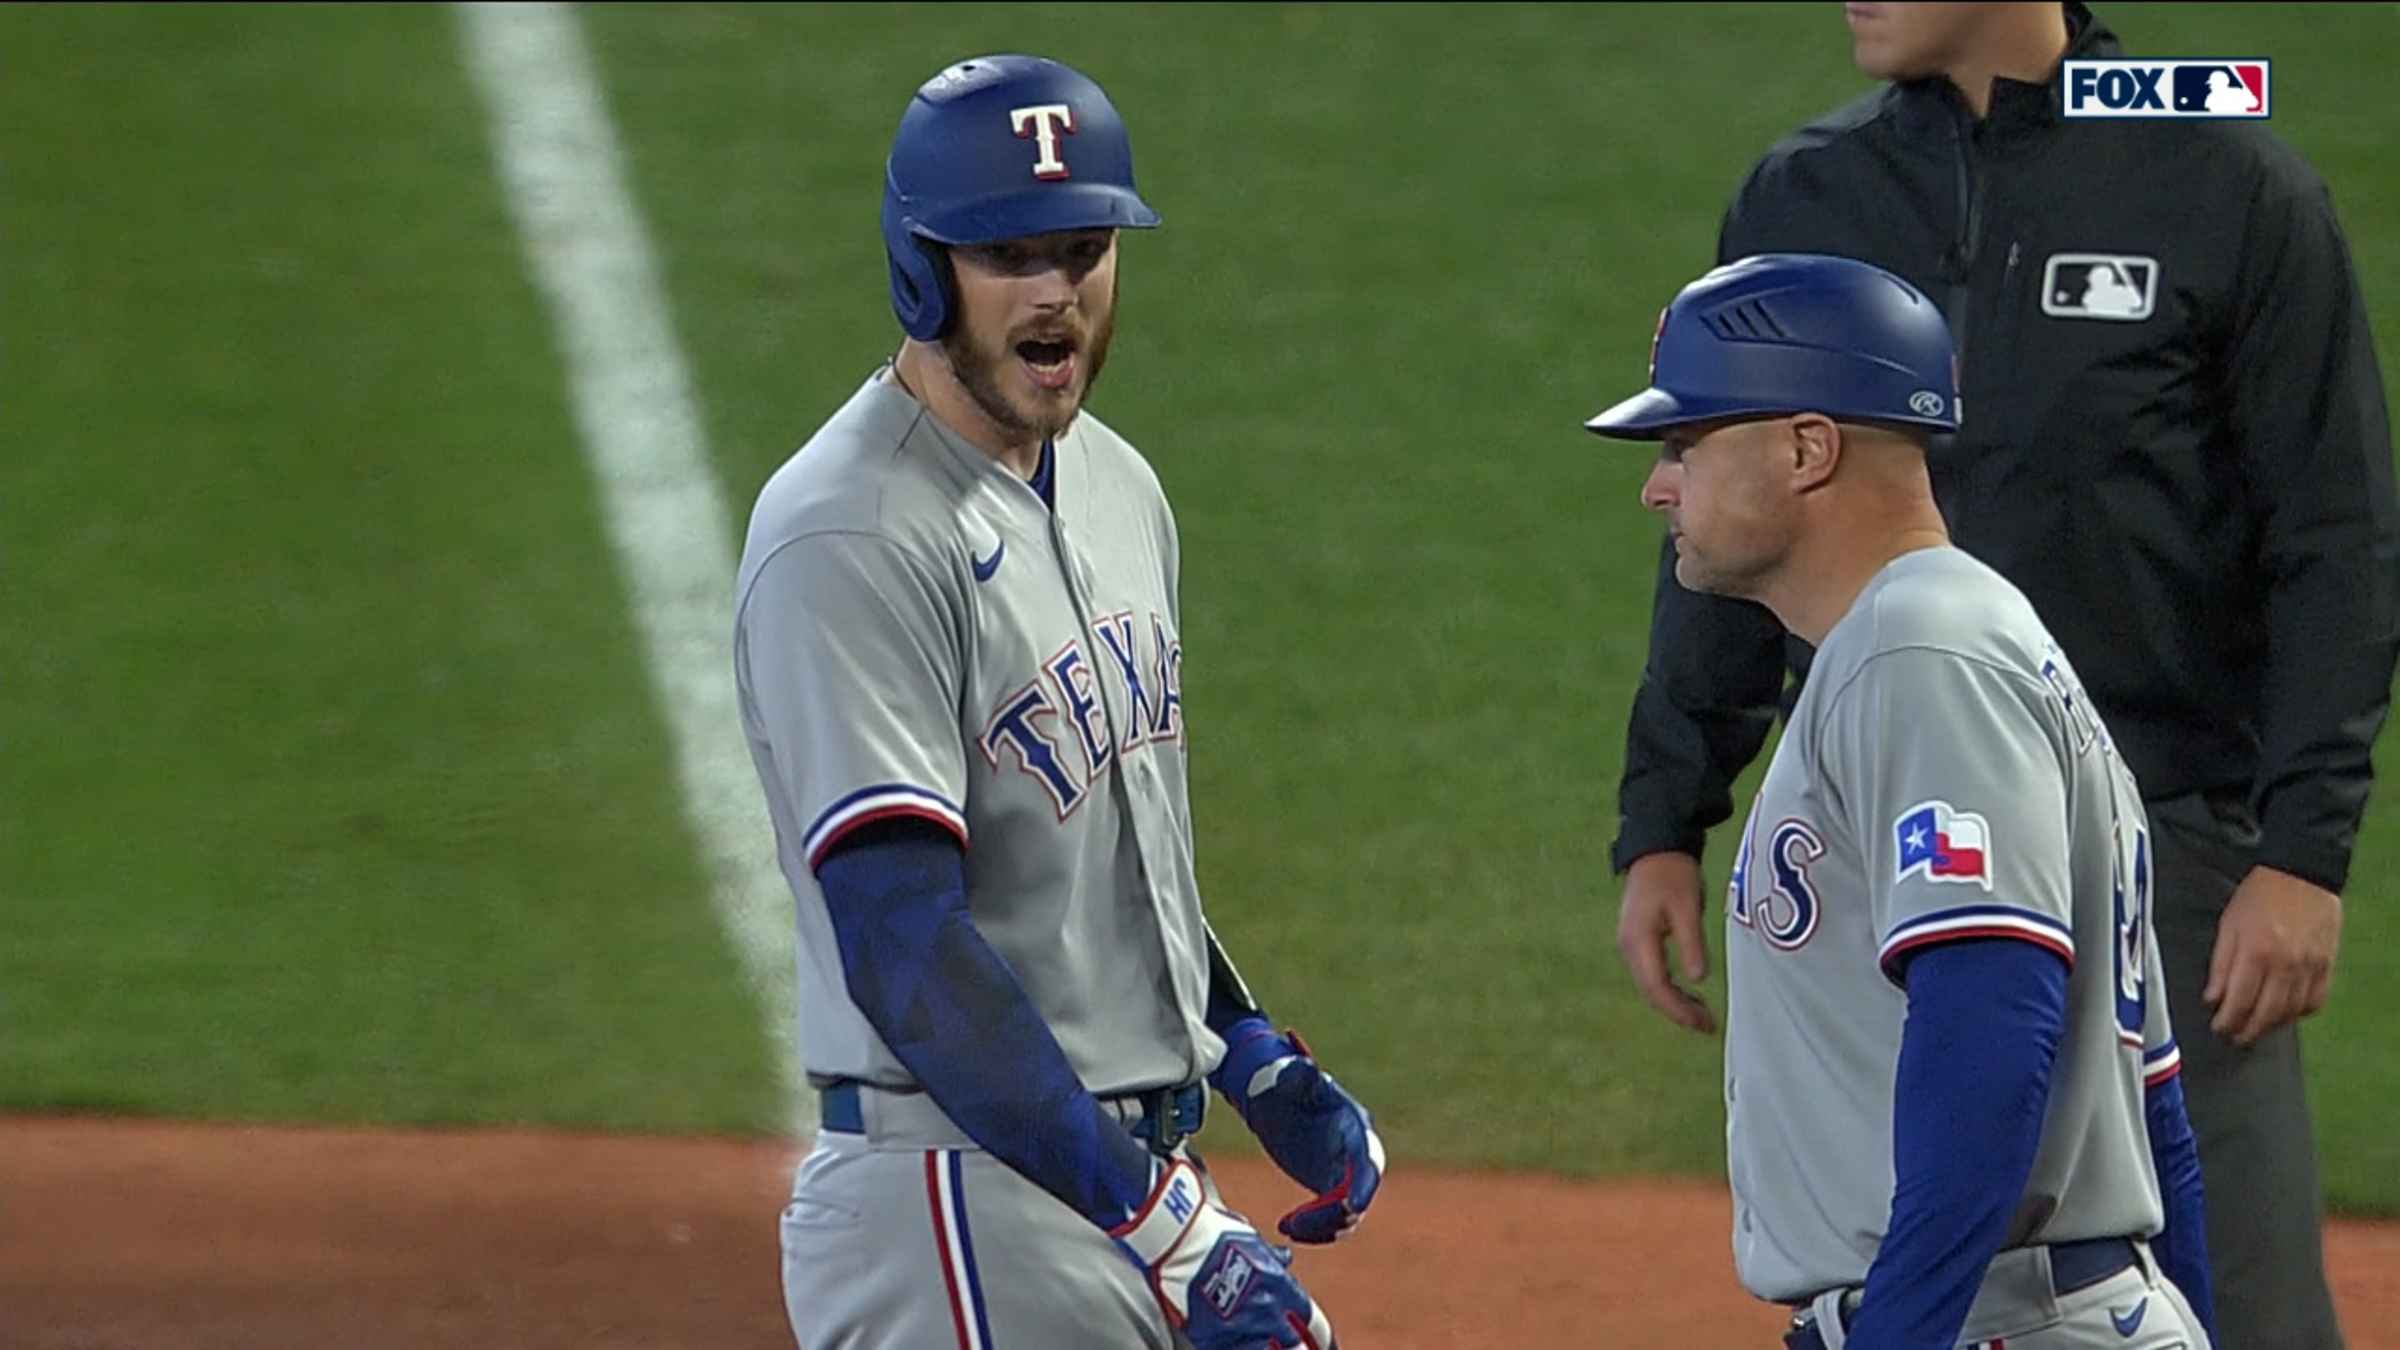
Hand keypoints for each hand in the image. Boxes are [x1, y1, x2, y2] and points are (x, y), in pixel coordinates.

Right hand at [1113, 1157, 1336, 1349]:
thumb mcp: (1250, 1239)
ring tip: (1254, 1335)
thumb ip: (1271, 1256)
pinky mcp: (1212, 1340)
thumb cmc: (1211, 1233)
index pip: (1307, 1315)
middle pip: (1292, 1341)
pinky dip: (1235, 1348)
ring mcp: (1239, 1329)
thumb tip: (1284, 1257)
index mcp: (1278, 1285)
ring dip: (1262, 1343)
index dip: (1304, 1322)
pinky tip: (1233, 1341)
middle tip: (1282, 1335)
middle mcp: (1264, 1311)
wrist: (1177, 1240)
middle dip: (1287, 1337)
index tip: (1301, 1325)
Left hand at [1210, 1020, 1384, 1243]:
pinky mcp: (1329, 1185)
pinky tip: (1286, 1226)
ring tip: (1288, 1225)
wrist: (1271, 1094)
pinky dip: (1313, 1228)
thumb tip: (1304, 1067)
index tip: (1353, 1207)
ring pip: (1346, 1212)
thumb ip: (1298, 1076)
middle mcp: (1355, 1151)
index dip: (1364, 1185)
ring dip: (1321, 1227)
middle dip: (1336, 1214)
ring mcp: (1343, 1171)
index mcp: (1352, 1124)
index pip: (1366, 1159)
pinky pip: (1331, 1217)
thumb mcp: (1288, 1077)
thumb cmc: (1281, 1081)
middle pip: (1359, 1193)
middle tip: (1300, 1222)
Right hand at [1617, 851, 1715, 1033]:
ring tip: (1703, 1014)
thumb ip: (1691, 943)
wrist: (1655, 848)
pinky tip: (1690, 992)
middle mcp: (1629, 947)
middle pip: (1651, 991)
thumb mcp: (1688, 907)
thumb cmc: (1674, 874)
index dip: (1679, 1010)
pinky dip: (1670, 988)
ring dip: (1675, 1002)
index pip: (1657, 987)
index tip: (1704, 1024)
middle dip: (1678, 1012)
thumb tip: (1697, 980)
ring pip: (1650, 985)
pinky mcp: (1637, 940)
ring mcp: (1630, 944)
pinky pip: (1651, 973)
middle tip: (1708, 1026)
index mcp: (1639, 941)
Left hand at [2204, 865, 2341, 1046]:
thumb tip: (2213, 999)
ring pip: (2291, 1012)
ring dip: (2272, 1026)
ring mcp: (2310, 967)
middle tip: (2235, 1037)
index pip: (2239, 1002)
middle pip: (2266, 1013)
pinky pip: (2315, 1001)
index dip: (2227, 1021)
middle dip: (2247, 1030)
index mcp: (2255, 953)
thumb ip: (2220, 964)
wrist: (2301, 874)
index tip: (2219, 1028)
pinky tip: (2286, 1013)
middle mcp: (2285, 965)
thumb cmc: (2258, 896)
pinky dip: (2299, 1013)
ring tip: (2257, 1028)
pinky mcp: (2327, 966)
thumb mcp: (2228, 924)